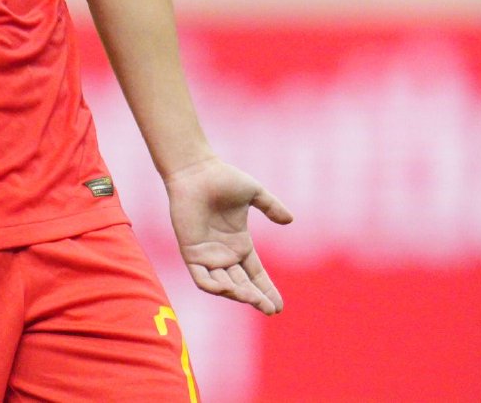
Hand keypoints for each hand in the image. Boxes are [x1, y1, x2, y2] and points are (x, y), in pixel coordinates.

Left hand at [164, 155, 293, 314]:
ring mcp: (207, 255)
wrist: (197, 172)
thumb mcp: (255, 193)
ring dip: (239, 294)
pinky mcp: (191, 253)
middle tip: (270, 310)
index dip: (267, 289)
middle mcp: (224, 254)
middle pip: (243, 284)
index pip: (256, 273)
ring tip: (253, 299)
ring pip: (224, 285)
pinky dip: (214, 286)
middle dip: (256, 298)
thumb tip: (290, 220)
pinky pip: (202, 278)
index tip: (279, 306)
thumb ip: (271, 207)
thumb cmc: (224, 178)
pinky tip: (229, 289)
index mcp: (240, 243)